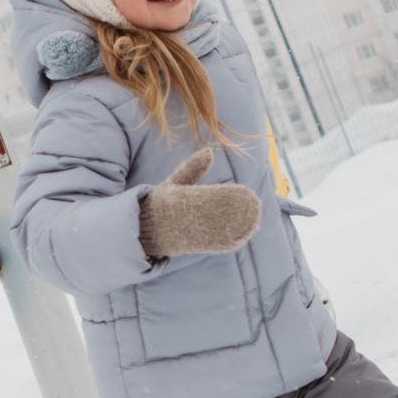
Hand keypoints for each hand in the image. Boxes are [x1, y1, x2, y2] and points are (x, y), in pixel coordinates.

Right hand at [138, 148, 260, 258]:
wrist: (143, 231)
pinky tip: (245, 234)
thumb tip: (209, 151)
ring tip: (255, 218)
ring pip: (216, 231)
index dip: (226, 195)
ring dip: (237, 226)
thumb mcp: (174, 183)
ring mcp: (187, 233)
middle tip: (255, 203)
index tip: (243, 190)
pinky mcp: (192, 246)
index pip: (204, 196)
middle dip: (236, 211)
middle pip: (213, 215)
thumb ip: (192, 168)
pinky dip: (230, 241)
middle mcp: (180, 218)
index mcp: (175, 200)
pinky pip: (212, 244)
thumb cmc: (160, 204)